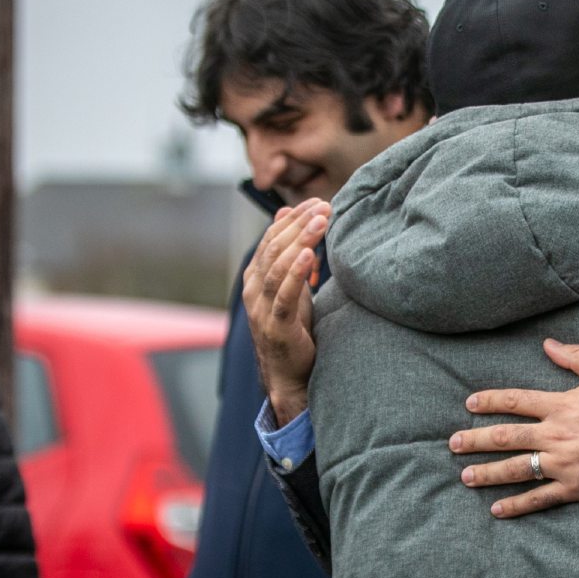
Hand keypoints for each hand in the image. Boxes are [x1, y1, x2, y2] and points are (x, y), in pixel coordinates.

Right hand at [243, 198, 329, 425]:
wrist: (288, 375)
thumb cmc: (293, 327)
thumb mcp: (292, 286)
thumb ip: (290, 254)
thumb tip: (290, 216)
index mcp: (256, 277)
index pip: (271, 239)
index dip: (292, 219)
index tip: (317, 202)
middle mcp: (254, 290)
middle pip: (274, 248)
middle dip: (299, 224)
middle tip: (324, 206)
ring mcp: (262, 308)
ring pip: (278, 266)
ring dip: (300, 241)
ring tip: (321, 222)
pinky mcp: (276, 326)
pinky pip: (285, 295)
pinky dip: (295, 273)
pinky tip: (308, 255)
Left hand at [450, 339, 578, 517]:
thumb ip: (578, 357)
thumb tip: (548, 345)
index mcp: (563, 405)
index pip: (516, 402)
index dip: (490, 402)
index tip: (470, 404)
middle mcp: (556, 434)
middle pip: (506, 437)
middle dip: (475, 440)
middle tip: (453, 443)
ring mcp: (563, 463)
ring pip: (515, 469)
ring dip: (487, 473)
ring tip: (466, 476)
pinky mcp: (575, 487)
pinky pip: (539, 498)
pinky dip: (517, 505)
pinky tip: (497, 509)